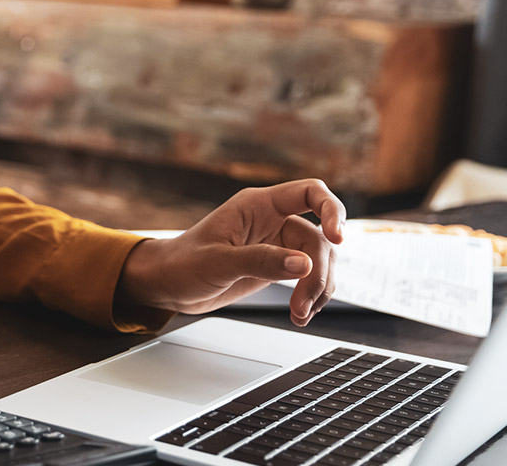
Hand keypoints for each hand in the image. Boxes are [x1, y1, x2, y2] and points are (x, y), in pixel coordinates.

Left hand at [117, 179, 345, 325]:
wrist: (168, 285)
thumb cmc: (182, 265)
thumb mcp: (218, 263)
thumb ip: (260, 261)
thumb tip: (303, 264)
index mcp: (257, 205)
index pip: (309, 192)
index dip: (331, 210)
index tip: (338, 238)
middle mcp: (272, 220)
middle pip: (318, 238)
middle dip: (318, 273)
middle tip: (303, 303)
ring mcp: (277, 243)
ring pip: (319, 260)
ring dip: (317, 289)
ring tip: (300, 314)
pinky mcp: (278, 265)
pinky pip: (309, 276)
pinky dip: (312, 296)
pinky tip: (302, 314)